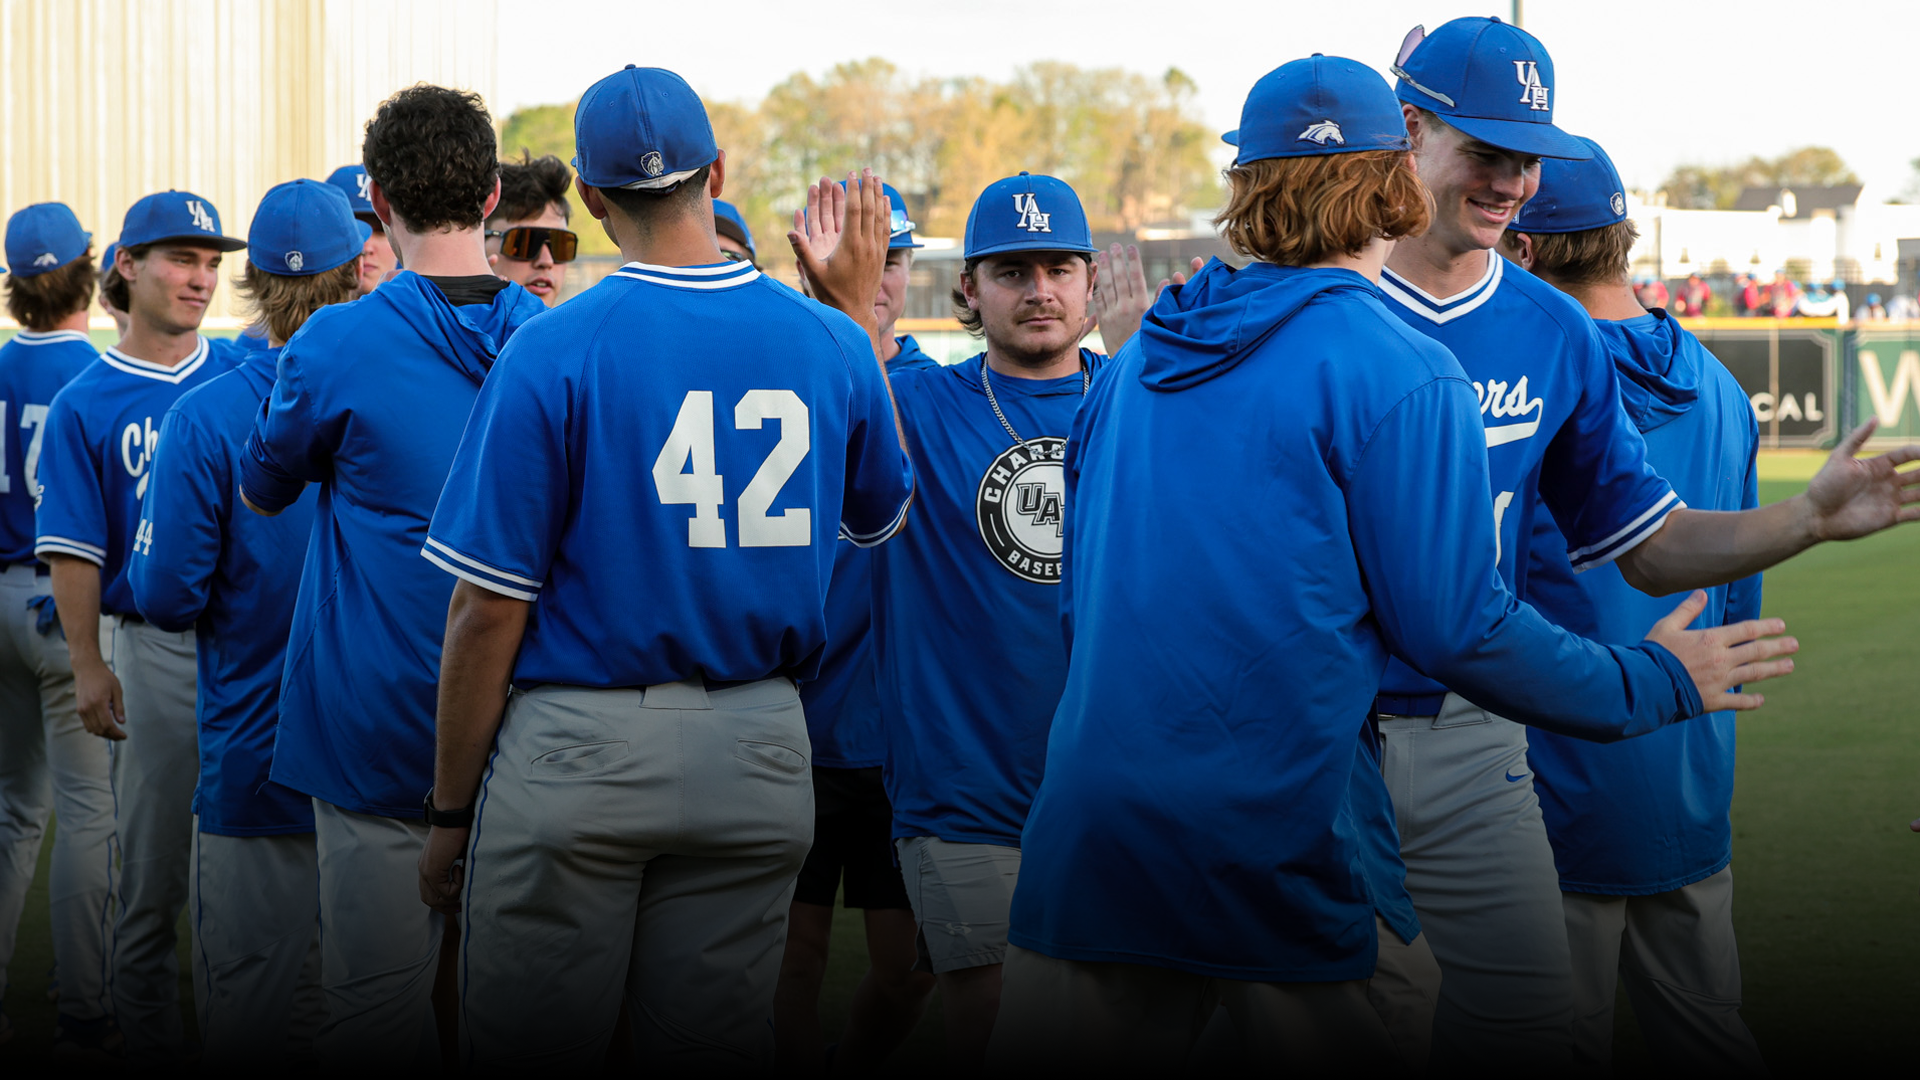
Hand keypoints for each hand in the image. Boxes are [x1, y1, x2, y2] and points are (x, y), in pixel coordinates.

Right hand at [74, 657, 124, 739]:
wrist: (87, 669)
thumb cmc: (104, 677)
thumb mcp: (117, 690)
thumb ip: (119, 707)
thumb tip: (121, 722)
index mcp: (98, 703)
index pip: (107, 725)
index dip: (116, 733)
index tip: (124, 736)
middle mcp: (88, 708)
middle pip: (99, 729)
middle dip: (111, 736)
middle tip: (121, 736)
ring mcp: (81, 709)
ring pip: (92, 729)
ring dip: (103, 734)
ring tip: (114, 732)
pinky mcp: (79, 709)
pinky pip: (87, 724)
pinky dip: (96, 728)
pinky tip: (105, 726)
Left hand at [417, 824, 469, 914]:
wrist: (453, 816)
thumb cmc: (460, 829)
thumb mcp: (459, 854)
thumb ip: (457, 868)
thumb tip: (468, 880)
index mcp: (428, 865)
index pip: (429, 892)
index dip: (443, 902)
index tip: (458, 903)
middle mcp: (423, 870)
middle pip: (429, 900)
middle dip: (446, 907)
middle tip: (461, 905)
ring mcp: (426, 871)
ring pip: (435, 899)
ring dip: (453, 897)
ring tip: (464, 882)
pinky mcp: (432, 871)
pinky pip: (445, 892)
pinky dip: (457, 885)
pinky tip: (460, 868)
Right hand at [788, 170, 888, 332]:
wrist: (855, 313)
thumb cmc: (831, 294)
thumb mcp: (813, 273)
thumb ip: (802, 251)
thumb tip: (790, 231)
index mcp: (850, 245)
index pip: (854, 210)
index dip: (853, 190)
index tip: (851, 175)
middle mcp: (866, 244)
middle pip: (870, 208)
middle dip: (868, 187)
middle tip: (867, 169)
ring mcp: (876, 250)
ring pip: (880, 216)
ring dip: (878, 196)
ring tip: (878, 179)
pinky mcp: (881, 256)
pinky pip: (885, 228)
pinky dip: (885, 212)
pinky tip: (885, 202)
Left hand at [1090, 248, 1206, 354]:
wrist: (1130, 363)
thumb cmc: (1148, 341)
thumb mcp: (1157, 321)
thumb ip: (1161, 300)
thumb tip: (1166, 281)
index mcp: (1140, 306)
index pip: (1136, 278)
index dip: (1133, 261)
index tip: (1131, 247)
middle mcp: (1125, 308)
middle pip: (1119, 278)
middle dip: (1116, 260)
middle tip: (1115, 245)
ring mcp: (1112, 314)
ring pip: (1106, 286)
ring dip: (1104, 269)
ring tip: (1102, 254)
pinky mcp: (1102, 321)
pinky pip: (1099, 299)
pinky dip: (1096, 286)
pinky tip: (1096, 275)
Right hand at [1643, 591, 1796, 710]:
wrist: (1645, 685)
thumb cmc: (1653, 653)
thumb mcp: (1667, 626)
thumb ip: (1686, 610)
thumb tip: (1702, 593)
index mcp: (1711, 640)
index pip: (1747, 630)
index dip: (1766, 627)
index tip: (1782, 625)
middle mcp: (1721, 660)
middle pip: (1756, 652)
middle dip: (1778, 647)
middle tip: (1794, 645)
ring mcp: (1719, 681)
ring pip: (1753, 674)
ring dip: (1773, 670)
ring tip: (1789, 666)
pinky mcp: (1713, 700)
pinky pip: (1737, 702)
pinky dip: (1750, 702)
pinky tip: (1761, 700)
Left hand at [1804, 419, 1919, 540]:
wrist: (1815, 515)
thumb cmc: (1824, 485)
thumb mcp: (1839, 458)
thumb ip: (1857, 438)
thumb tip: (1875, 418)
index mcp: (1878, 466)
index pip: (1908, 454)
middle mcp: (1888, 482)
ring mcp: (1891, 499)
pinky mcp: (1891, 517)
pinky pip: (1916, 513)